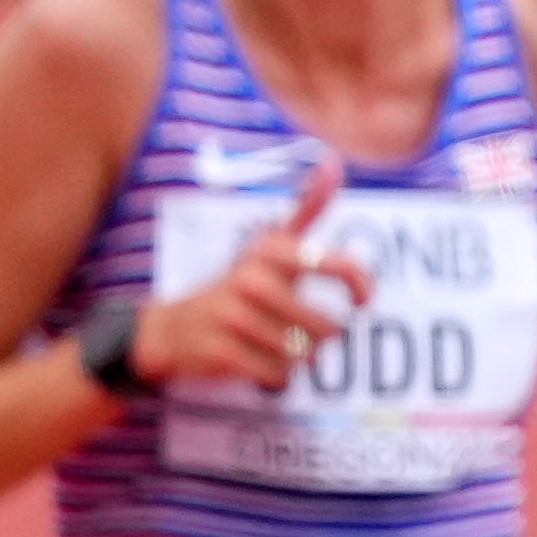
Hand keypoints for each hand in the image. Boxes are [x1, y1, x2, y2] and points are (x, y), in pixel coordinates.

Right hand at [137, 155, 370, 390]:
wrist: (172, 328)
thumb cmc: (238, 286)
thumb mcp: (270, 246)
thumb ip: (306, 209)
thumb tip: (332, 161)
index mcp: (269, 251)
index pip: (336, 264)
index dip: (361, 285)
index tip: (363, 301)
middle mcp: (251, 279)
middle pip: (327, 328)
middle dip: (321, 338)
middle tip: (298, 330)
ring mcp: (233, 315)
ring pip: (304, 355)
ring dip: (297, 358)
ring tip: (272, 343)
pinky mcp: (222, 350)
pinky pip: (278, 375)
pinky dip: (275, 376)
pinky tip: (256, 360)